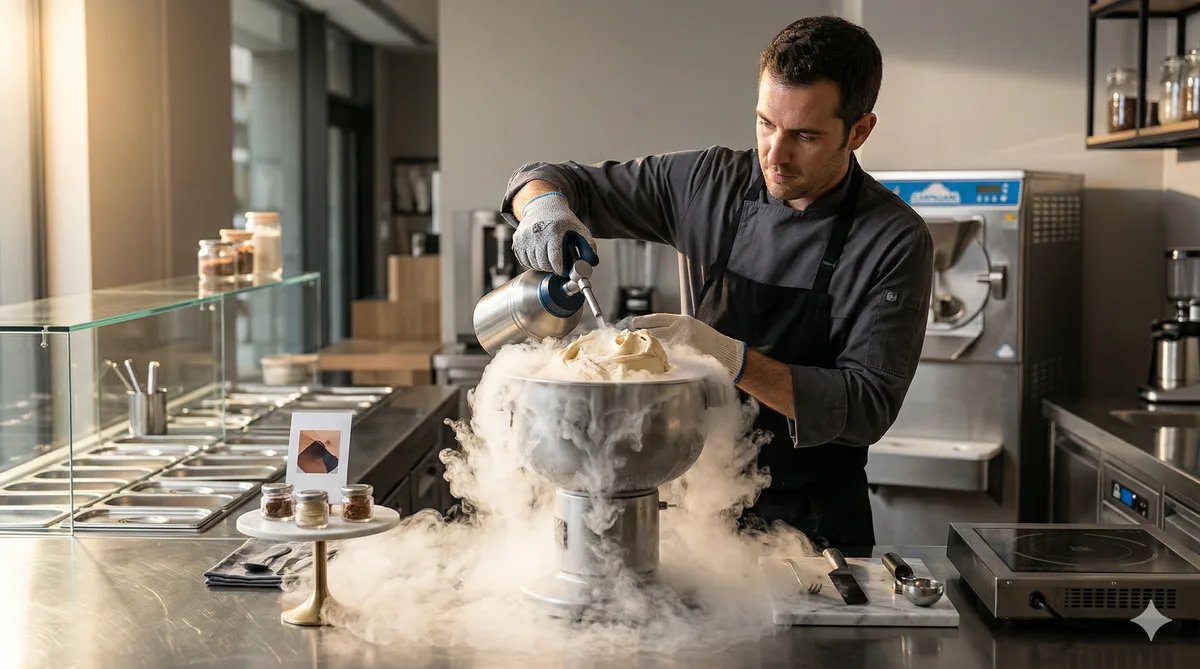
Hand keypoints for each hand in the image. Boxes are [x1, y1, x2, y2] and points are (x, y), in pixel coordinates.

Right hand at [512, 192, 597, 275]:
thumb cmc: (562, 220)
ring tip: (548, 259)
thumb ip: (589, 245)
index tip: (561, 272)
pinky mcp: (517, 240)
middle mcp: (537, 233)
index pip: (554, 259)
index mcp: (553, 231)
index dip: (559, 269)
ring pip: (533, 264)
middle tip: (556, 265)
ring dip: (541, 266)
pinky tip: (539, 256)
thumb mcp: (579, 229)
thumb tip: (592, 262)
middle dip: (551, 268)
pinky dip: (531, 263)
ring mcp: (525, 237)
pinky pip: (523, 260)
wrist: (543, 206)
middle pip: (543, 264)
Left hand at [629, 313, 746, 380]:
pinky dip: (654, 359)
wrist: (725, 355)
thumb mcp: (693, 328)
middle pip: (652, 332)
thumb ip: (675, 328)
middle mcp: (679, 331)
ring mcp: (679, 346)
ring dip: (644, 347)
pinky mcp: (680, 359)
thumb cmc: (709, 342)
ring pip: (655, 346)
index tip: (633, 322)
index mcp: (682, 321)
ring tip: (634, 349)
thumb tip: (654, 331)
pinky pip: (662, 358)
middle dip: (639, 335)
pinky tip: (647, 360)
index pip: (656, 319)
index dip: (642, 320)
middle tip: (629, 337)